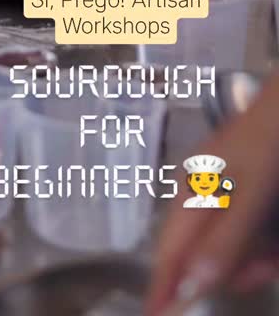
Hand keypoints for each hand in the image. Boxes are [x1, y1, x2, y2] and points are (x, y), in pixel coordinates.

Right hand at [146, 71, 278, 314]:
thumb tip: (188, 286)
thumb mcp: (247, 194)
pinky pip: (253, 236)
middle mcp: (204, 195)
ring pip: (236, 249)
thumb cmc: (268, 142)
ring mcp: (230, 195)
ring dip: (258, 260)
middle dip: (234, 270)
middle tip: (263, 271)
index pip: (169, 250)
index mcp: (191, 190)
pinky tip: (277, 244)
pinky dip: (267, 245)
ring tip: (276, 256)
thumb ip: (221, 240)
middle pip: (206, 254)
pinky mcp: (252, 197)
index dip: (161, 285)